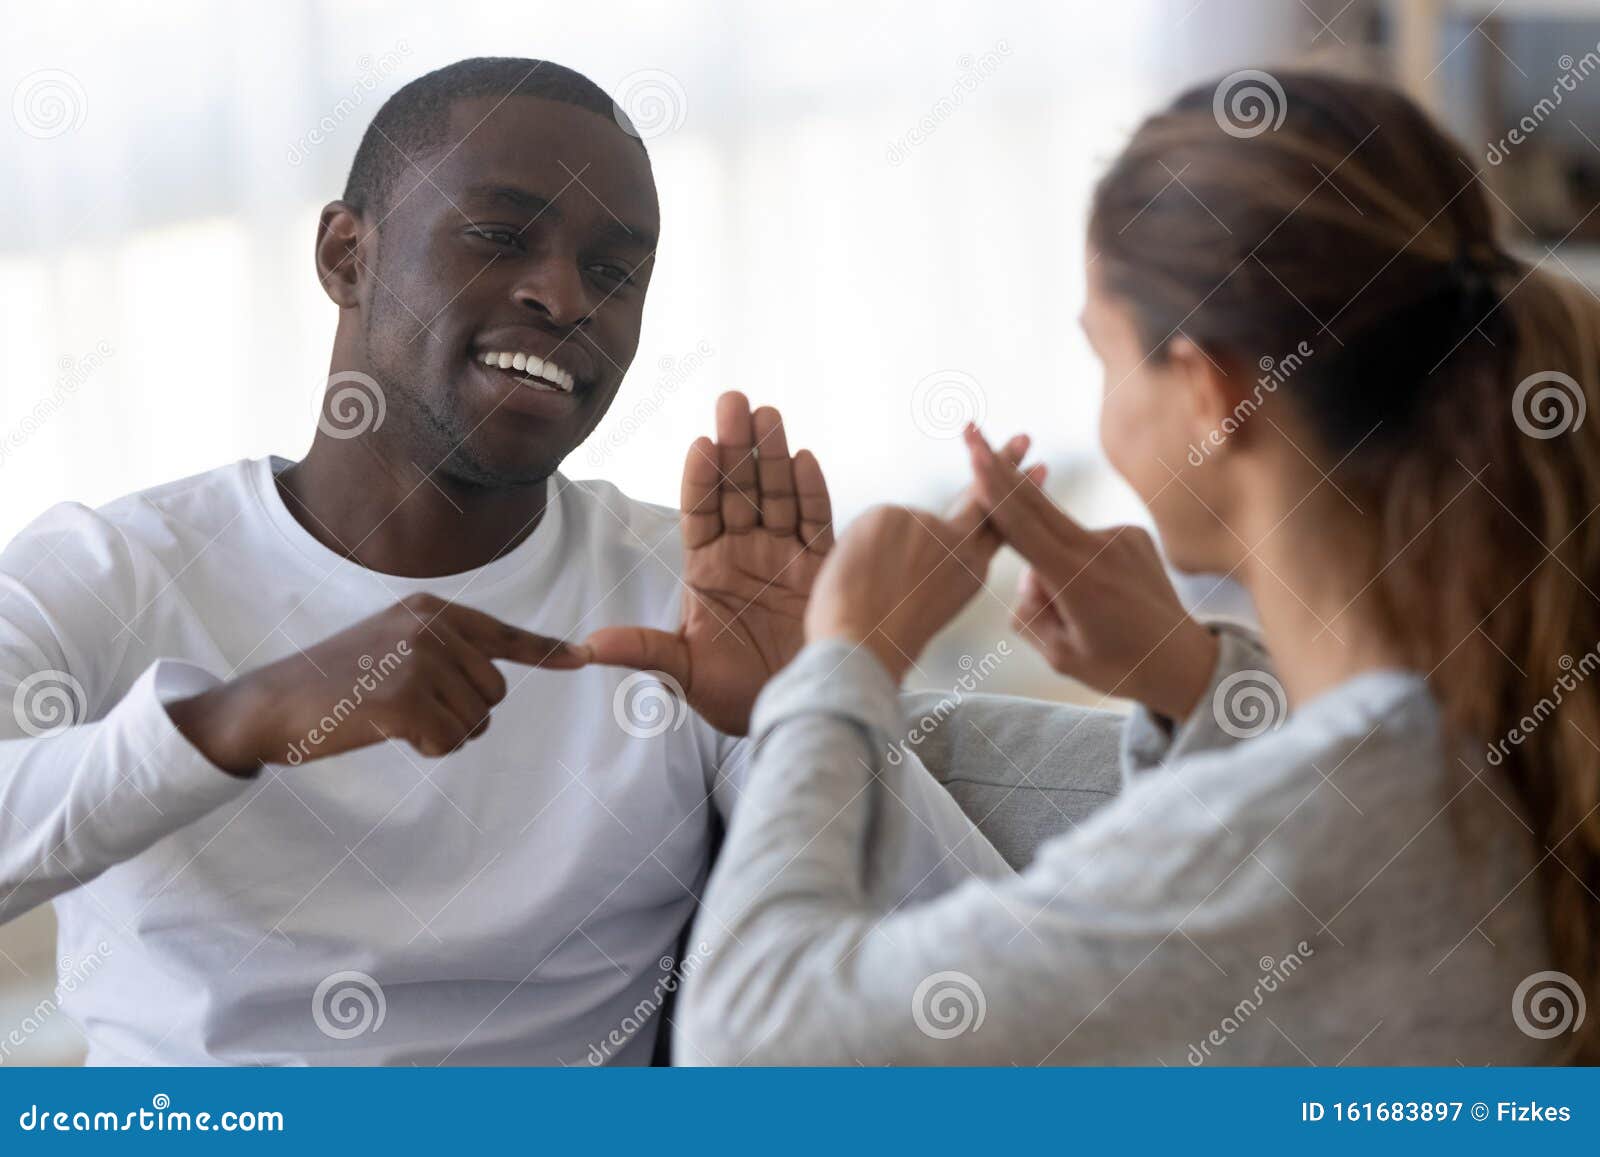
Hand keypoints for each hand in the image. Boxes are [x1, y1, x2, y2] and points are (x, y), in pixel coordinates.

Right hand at [167, 593, 590, 771]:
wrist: (270, 704)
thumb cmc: (333, 682)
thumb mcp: (391, 643)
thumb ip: (443, 650)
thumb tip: (495, 677)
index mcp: (430, 610)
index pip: (503, 634)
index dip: (546, 651)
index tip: (583, 658)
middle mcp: (430, 627)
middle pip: (495, 692)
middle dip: (463, 713)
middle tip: (409, 707)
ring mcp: (417, 661)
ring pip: (476, 721)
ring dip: (443, 733)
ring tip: (392, 716)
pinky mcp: (403, 700)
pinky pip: (450, 742)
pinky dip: (427, 748)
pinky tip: (387, 732)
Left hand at [583, 392, 831, 734]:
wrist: (797, 714)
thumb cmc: (734, 696)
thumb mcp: (683, 673)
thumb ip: (644, 651)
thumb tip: (585, 647)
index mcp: (707, 569)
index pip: (699, 512)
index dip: (700, 478)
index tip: (700, 444)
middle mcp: (745, 553)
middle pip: (739, 490)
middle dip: (737, 446)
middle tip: (733, 402)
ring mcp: (784, 556)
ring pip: (777, 495)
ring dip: (772, 455)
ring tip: (767, 415)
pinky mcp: (821, 569)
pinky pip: (817, 522)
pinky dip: (812, 491)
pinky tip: (804, 459)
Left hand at [803, 434, 1036, 683]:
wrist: (862, 649)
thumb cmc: (883, 642)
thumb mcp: (928, 604)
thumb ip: (935, 565)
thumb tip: (923, 532)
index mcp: (972, 572)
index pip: (998, 524)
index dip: (1016, 495)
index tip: (1035, 468)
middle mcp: (959, 544)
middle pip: (981, 497)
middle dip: (1003, 464)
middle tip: (1023, 438)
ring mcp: (927, 526)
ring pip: (899, 524)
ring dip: (879, 549)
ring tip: (868, 588)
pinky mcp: (892, 514)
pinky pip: (870, 524)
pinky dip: (857, 547)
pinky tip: (857, 574)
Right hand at [964, 426, 1218, 718]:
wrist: (1184, 663)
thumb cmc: (1118, 667)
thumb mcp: (1058, 655)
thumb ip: (1029, 610)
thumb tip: (1028, 573)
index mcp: (1077, 580)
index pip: (1023, 526)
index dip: (994, 489)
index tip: (974, 454)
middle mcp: (1100, 549)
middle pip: (1035, 502)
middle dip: (999, 469)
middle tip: (970, 431)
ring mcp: (1121, 537)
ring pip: (1058, 537)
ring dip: (1050, 563)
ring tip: (1086, 616)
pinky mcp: (1134, 535)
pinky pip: (1084, 543)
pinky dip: (1077, 564)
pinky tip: (1105, 599)